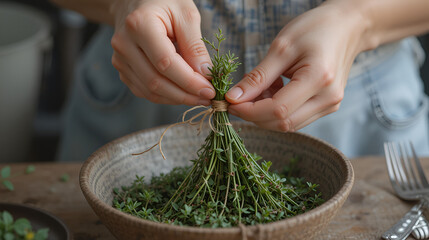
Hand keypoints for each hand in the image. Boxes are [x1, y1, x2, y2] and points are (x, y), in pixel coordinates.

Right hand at [110, 0, 214, 105]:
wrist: (136, 1)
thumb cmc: (164, 2)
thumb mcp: (186, 15)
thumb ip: (195, 46)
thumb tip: (205, 75)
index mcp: (139, 25)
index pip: (166, 63)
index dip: (189, 81)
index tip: (209, 89)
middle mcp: (124, 44)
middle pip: (155, 82)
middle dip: (185, 95)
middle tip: (207, 97)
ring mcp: (120, 59)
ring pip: (149, 91)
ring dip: (176, 98)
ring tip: (198, 97)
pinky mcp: (122, 69)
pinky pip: (144, 91)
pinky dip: (165, 96)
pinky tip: (182, 92)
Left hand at [225, 2, 370, 131]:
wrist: (347, 27)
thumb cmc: (315, 29)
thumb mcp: (282, 47)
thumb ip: (258, 76)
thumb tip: (234, 98)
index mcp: (319, 80)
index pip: (277, 110)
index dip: (249, 111)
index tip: (230, 101)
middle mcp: (328, 99)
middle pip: (282, 123)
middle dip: (254, 115)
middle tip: (238, 98)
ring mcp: (330, 105)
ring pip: (288, 125)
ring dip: (265, 114)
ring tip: (258, 90)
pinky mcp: (327, 107)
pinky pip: (296, 118)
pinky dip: (277, 110)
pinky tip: (272, 91)